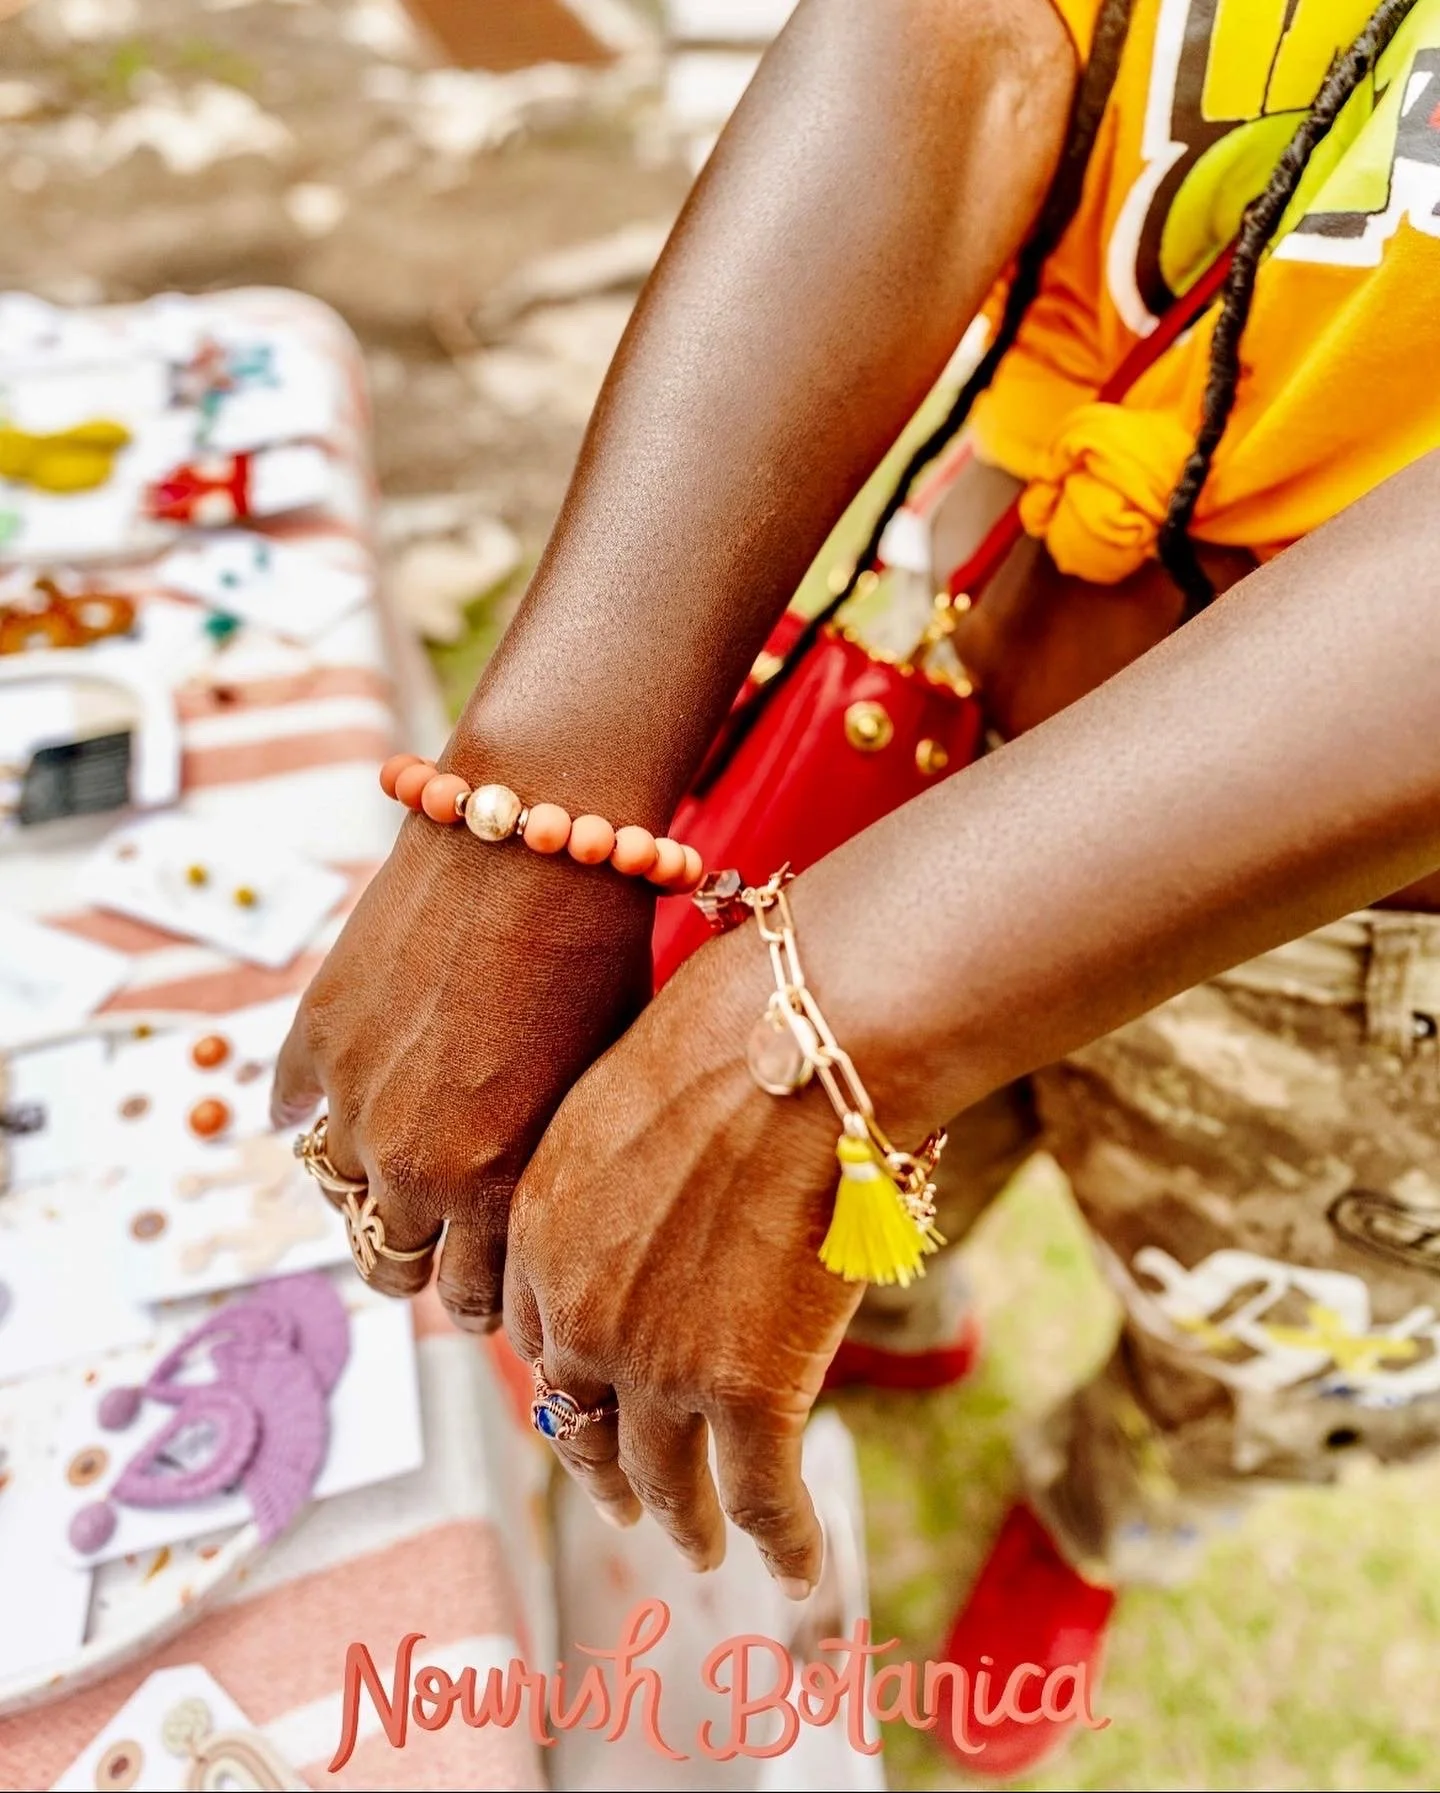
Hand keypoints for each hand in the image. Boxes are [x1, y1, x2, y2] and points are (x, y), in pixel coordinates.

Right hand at [271, 808, 653, 1328]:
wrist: (532, 840)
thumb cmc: (597, 955)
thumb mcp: (599, 1084)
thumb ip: (554, 1170)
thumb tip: (542, 1222)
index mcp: (495, 1188)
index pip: (469, 1304)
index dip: (486, 1301)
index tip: (492, 1285)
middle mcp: (412, 1163)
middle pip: (393, 1264)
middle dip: (422, 1259)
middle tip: (443, 1235)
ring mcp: (351, 1100)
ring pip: (338, 1195)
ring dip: (367, 1186)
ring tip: (401, 1160)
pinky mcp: (313, 1037)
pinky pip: (294, 1109)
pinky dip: (319, 1108)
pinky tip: (356, 1090)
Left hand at [504, 918, 863, 1597]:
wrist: (796, 1047)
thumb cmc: (723, 1033)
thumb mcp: (619, 1098)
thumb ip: (611, 1171)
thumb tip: (647, 1184)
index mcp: (536, 1236)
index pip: (542, 1342)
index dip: (571, 1380)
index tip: (591, 1398)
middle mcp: (579, 1316)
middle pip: (585, 1424)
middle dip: (607, 1471)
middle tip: (631, 1500)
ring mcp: (658, 1365)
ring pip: (663, 1479)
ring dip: (684, 1522)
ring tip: (700, 1547)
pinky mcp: (748, 1393)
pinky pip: (764, 1497)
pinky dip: (785, 1545)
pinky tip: (800, 1574)